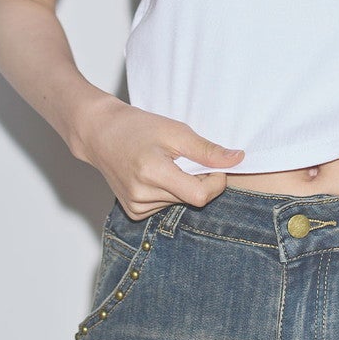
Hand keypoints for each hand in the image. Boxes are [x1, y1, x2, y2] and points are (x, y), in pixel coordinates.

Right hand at [74, 96, 244, 219]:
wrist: (100, 133)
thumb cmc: (138, 127)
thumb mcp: (176, 131)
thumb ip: (207, 150)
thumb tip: (238, 159)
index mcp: (153, 173)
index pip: (200, 196)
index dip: (215, 182)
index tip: (214, 165)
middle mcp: (142, 195)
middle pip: (190, 199)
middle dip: (197, 179)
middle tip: (183, 157)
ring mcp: (135, 207)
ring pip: (179, 203)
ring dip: (181, 185)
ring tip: (164, 163)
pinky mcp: (132, 212)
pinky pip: (164, 206)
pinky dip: (168, 192)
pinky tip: (154, 175)